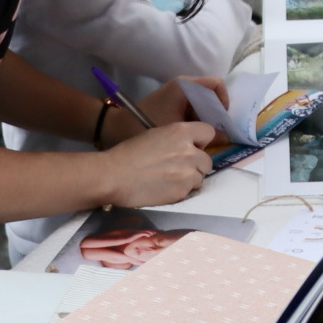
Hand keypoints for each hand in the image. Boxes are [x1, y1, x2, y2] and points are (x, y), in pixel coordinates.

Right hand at [97, 121, 217, 207]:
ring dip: (190, 179)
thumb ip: (178, 139)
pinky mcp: (183, 191)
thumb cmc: (129, 153)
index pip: (208, 133)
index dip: (201, 142)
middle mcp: (190, 151)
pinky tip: (165, 188)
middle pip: (207, 160)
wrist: (114, 176)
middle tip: (178, 168)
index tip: (193, 148)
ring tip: (170, 180)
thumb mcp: (156, 134)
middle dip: (196, 164)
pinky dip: (181, 191)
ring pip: (200, 177)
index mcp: (181, 131)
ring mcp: (188, 172)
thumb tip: (192, 147)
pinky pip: (190, 191)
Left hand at [123, 76, 230, 131]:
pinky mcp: (173, 105)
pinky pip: (194, 111)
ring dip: (207, 121)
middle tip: (217, 135)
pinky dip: (197, 123)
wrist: (115, 128)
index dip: (224, 101)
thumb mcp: (177, 130)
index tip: (223, 122)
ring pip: (203, 105)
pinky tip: (192, 139)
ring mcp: (178, 96)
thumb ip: (205, 134)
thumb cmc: (144, 125)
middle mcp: (184, 87)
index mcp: (185, 87)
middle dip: (216, 115)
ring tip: (205, 139)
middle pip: (211, 96)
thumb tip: (226, 138)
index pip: (216, 85)